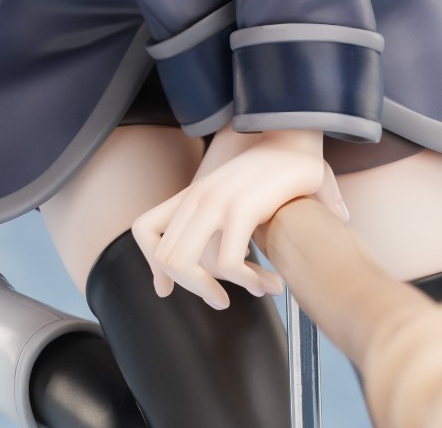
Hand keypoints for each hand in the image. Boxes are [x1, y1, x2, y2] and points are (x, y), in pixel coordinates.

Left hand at [131, 125, 347, 309]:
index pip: (144, 230)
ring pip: (184, 264)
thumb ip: (209, 238)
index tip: (172, 289)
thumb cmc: (270, 180)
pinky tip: (268, 282)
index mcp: (192, 196)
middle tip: (221, 298)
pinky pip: (228, 264)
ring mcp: (216, 201)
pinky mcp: (241, 208)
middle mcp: (198, 197)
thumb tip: (177, 285)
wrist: (296, 144)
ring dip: (214, 291)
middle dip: (194, 288)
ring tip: (252, 290)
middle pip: (166, 258)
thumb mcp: (231, 202)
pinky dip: (247, 282)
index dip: (155, 266)